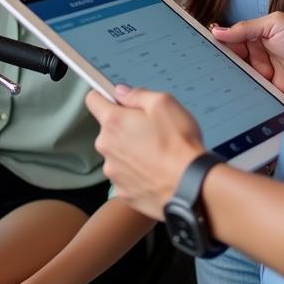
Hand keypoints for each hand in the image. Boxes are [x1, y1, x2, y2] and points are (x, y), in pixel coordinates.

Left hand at [86, 86, 204, 219]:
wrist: (191, 185)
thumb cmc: (178, 145)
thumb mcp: (164, 104)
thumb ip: (138, 94)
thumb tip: (123, 93)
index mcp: (114, 122)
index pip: (93, 100)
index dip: (105, 96)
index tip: (117, 100)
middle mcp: (107, 147)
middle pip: (108, 129)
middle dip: (125, 126)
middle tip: (150, 130)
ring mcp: (113, 171)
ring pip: (117, 153)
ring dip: (130, 150)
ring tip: (156, 153)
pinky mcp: (122, 191)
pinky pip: (125, 175)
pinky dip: (137, 172)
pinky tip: (155, 170)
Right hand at [211, 11, 283, 97]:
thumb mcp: (275, 24)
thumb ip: (246, 27)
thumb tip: (218, 31)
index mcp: (260, 35)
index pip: (233, 37)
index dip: (221, 40)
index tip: (206, 42)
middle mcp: (260, 54)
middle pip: (233, 56)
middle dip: (222, 57)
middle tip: (210, 59)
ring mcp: (263, 73)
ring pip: (238, 73)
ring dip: (230, 72)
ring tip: (218, 71)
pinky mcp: (267, 90)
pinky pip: (248, 89)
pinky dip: (240, 88)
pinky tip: (231, 86)